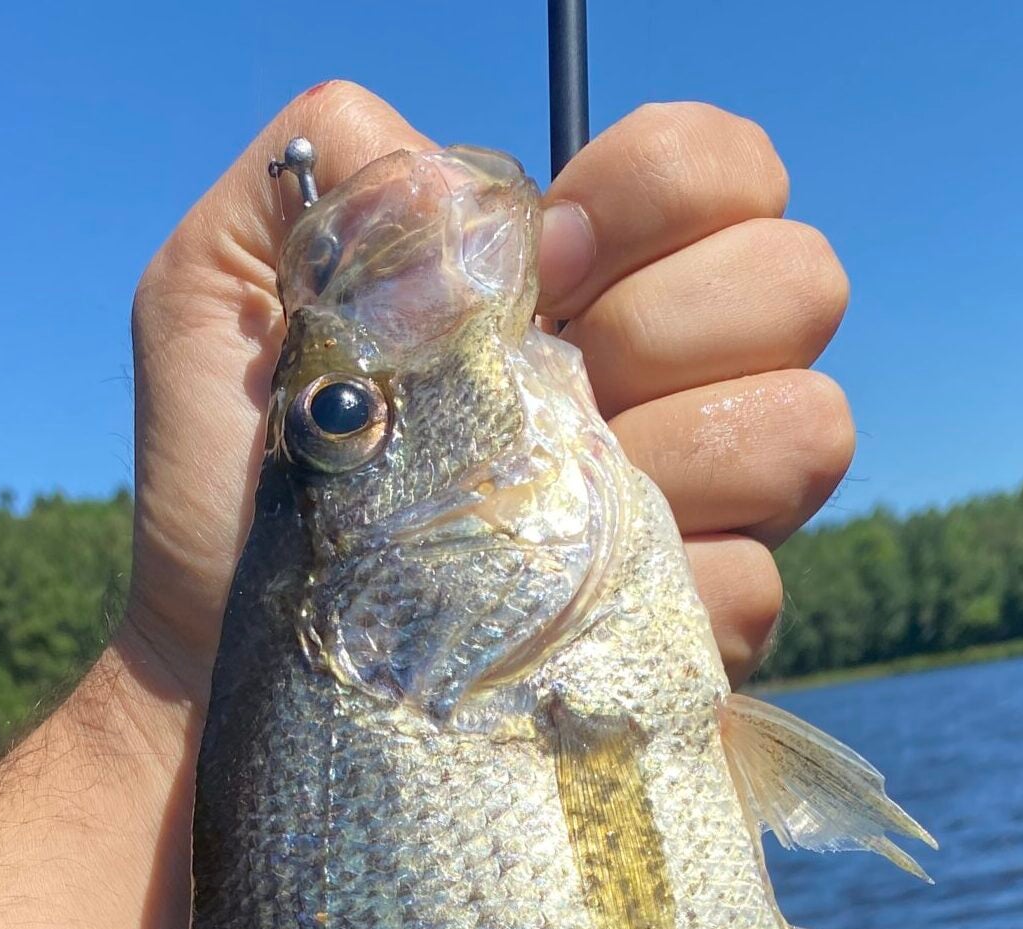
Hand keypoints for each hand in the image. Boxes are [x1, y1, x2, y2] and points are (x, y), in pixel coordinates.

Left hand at [128, 85, 851, 690]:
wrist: (226, 664)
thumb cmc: (224, 486)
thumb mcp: (213, 296)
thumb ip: (323, 179)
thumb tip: (462, 185)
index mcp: (573, 282)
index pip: (722, 171)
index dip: (656, 194)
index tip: (548, 265)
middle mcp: (661, 381)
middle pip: (801, 281)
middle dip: (669, 323)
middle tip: (545, 386)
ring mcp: (692, 511)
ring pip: (809, 429)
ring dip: (678, 459)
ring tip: (538, 511)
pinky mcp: (687, 637)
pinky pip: (755, 590)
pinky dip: (655, 596)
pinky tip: (551, 615)